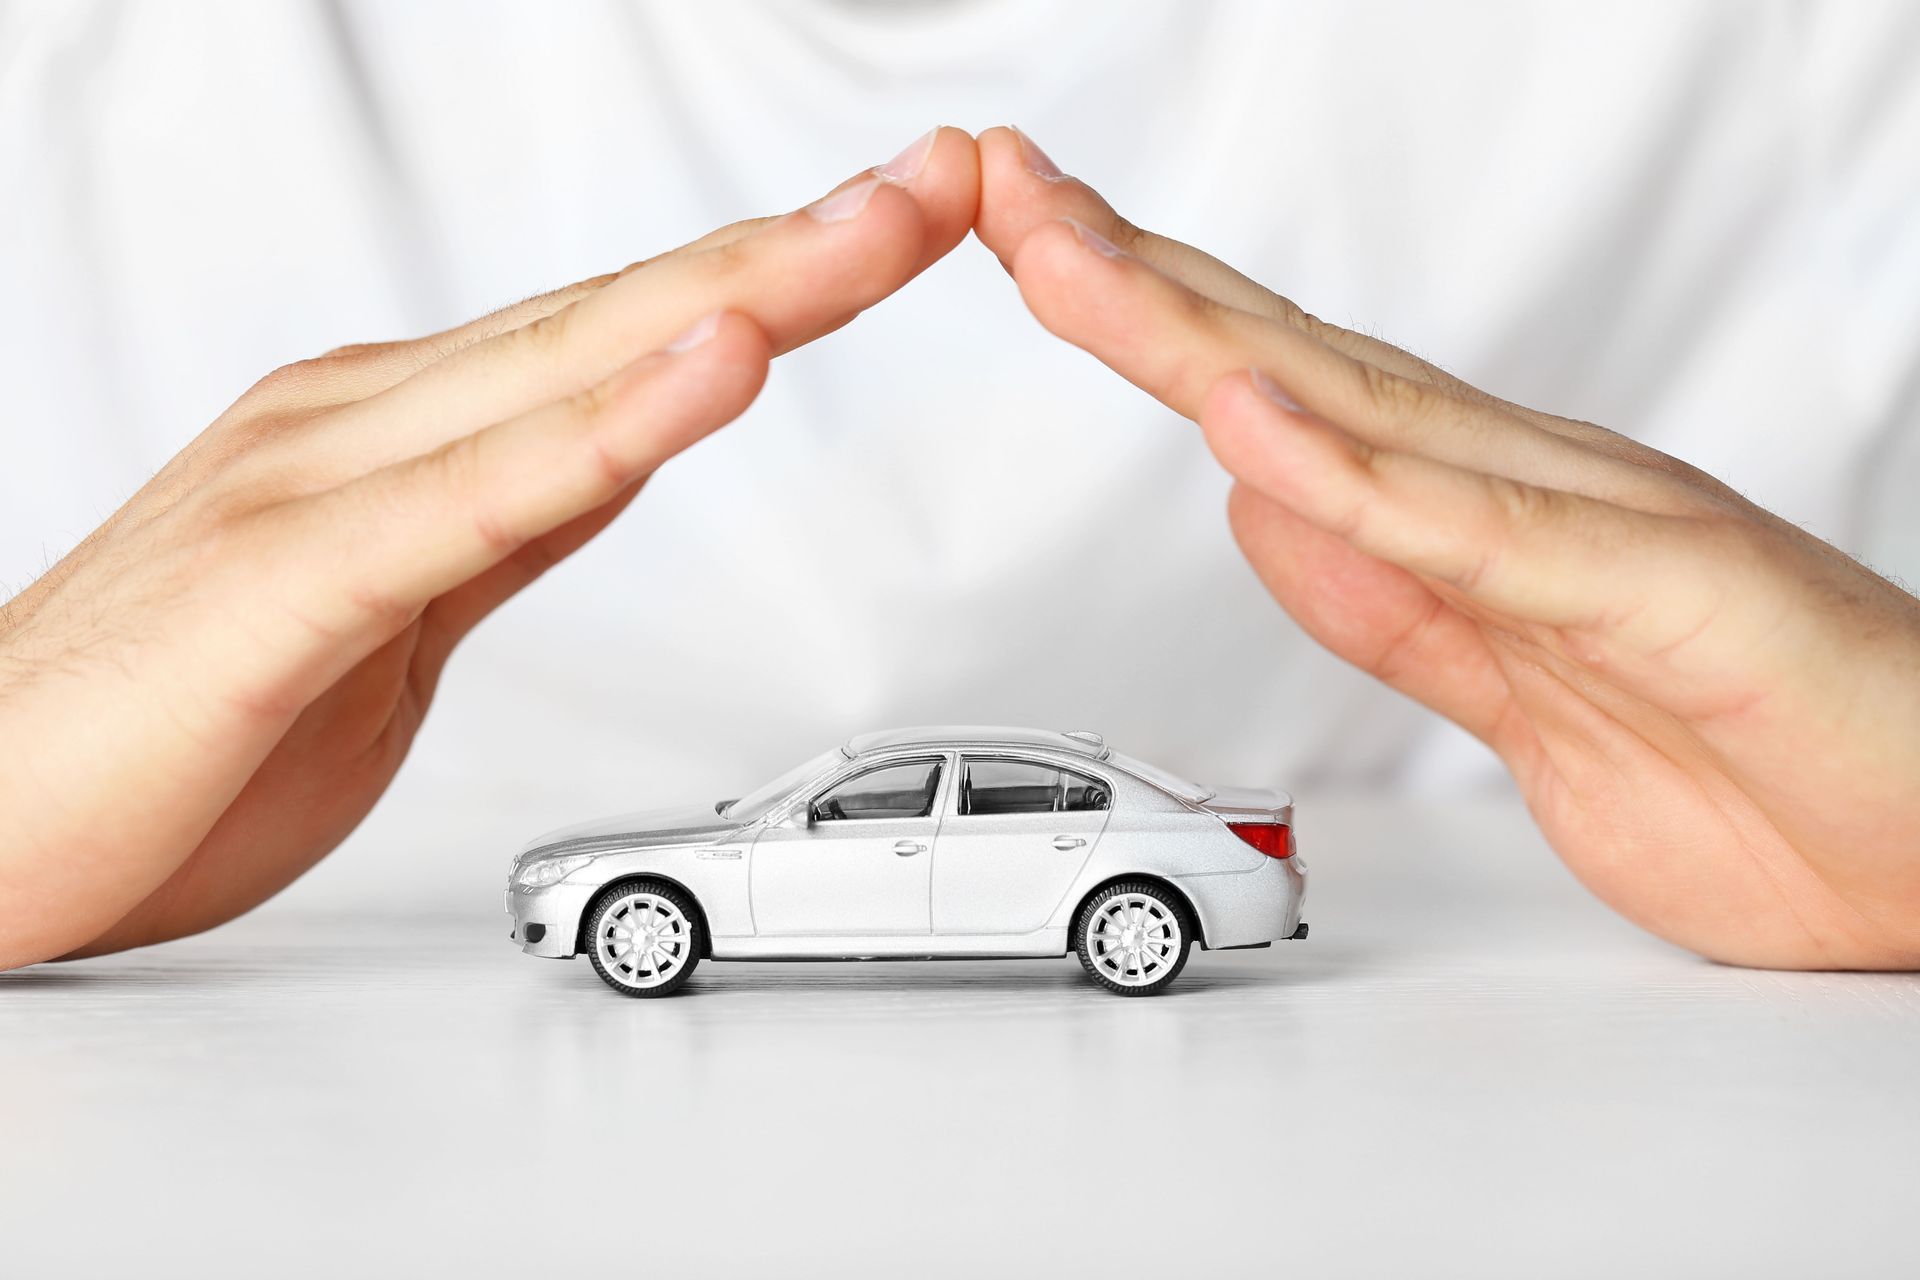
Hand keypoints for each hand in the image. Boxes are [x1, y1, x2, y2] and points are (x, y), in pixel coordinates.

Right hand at [0, 128, 979, 967]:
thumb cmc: (170, 730)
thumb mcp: (391, 619)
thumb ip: (501, 524)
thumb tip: (620, 449)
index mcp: (397, 428)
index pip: (623, 329)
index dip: (778, 272)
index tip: (905, 221)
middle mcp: (364, 417)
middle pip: (626, 313)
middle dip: (804, 242)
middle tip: (951, 177)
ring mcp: (319, 480)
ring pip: (570, 366)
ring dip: (745, 290)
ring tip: (887, 224)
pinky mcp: (284, 579)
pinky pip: (475, 496)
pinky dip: (605, 427)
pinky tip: (709, 366)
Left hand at [973, 126, 1919, 968]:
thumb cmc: (1759, 763)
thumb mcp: (1514, 692)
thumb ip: (1389, 599)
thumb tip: (1266, 507)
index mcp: (1482, 510)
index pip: (1281, 393)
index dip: (1148, 318)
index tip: (1034, 253)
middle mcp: (1527, 485)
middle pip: (1290, 363)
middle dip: (1131, 276)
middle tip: (999, 188)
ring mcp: (1594, 526)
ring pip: (1363, 412)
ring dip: (1202, 333)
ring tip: (1068, 256)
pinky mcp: (1663, 593)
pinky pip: (1484, 539)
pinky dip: (1361, 483)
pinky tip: (1254, 426)